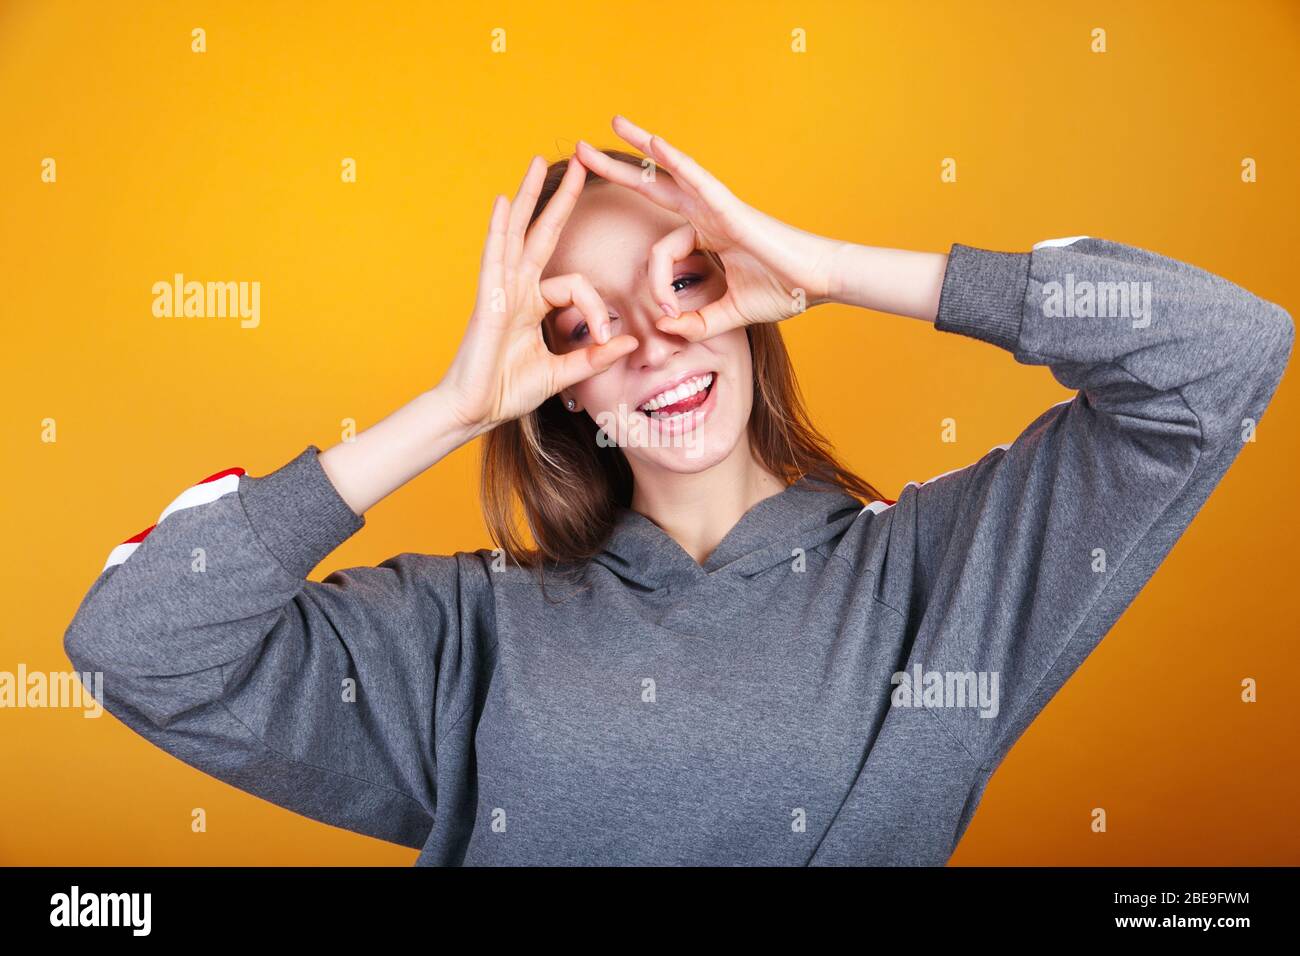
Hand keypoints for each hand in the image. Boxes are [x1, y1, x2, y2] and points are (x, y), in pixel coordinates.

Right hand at [436, 154, 638, 434]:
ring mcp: (500, 290)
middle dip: (559, 199)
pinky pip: (494, 257)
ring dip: (529, 196)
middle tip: (578, 162)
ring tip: (538, 162)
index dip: (596, 309)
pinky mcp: (487, 300)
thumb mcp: (562, 373)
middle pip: (541, 233)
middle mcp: (516, 289)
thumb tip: (628, 343)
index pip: (576, 285)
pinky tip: (505, 200)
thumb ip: (594, 358)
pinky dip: (499, 228)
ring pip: (516, 233)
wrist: (472, 411)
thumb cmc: (507, 391)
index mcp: (533, 304)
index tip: (602, 338)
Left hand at [575, 115, 845, 341]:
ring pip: (672, 172)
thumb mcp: (728, 314)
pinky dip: (679, 163)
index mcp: (706, 235)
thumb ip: (695, 323)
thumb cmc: (784, 291)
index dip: (655, 289)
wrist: (820, 283)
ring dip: (641, 147)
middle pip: (654, 185)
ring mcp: (719, 207)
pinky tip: (657, 144)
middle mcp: (708, 214)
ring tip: (613, 123)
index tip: (668, 317)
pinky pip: (700, 182)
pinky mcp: (733, 209)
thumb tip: (665, 330)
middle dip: (618, 170)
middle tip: (582, 151)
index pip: (660, 255)